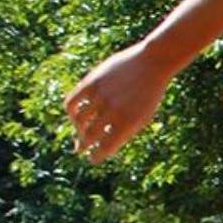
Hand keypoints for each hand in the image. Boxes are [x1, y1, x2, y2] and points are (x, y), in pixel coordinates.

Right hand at [64, 42, 176, 162]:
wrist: (152, 63)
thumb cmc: (149, 93)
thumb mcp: (143, 116)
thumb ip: (124, 131)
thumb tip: (103, 145)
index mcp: (128, 124)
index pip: (105, 148)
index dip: (96, 157)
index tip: (92, 159)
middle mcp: (112, 112)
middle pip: (89, 136)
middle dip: (83, 145)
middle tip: (79, 149)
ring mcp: (100, 97)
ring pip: (78, 120)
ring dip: (77, 128)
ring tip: (80, 131)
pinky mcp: (91, 83)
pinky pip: (71, 102)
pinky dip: (70, 111)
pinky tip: (74, 115)